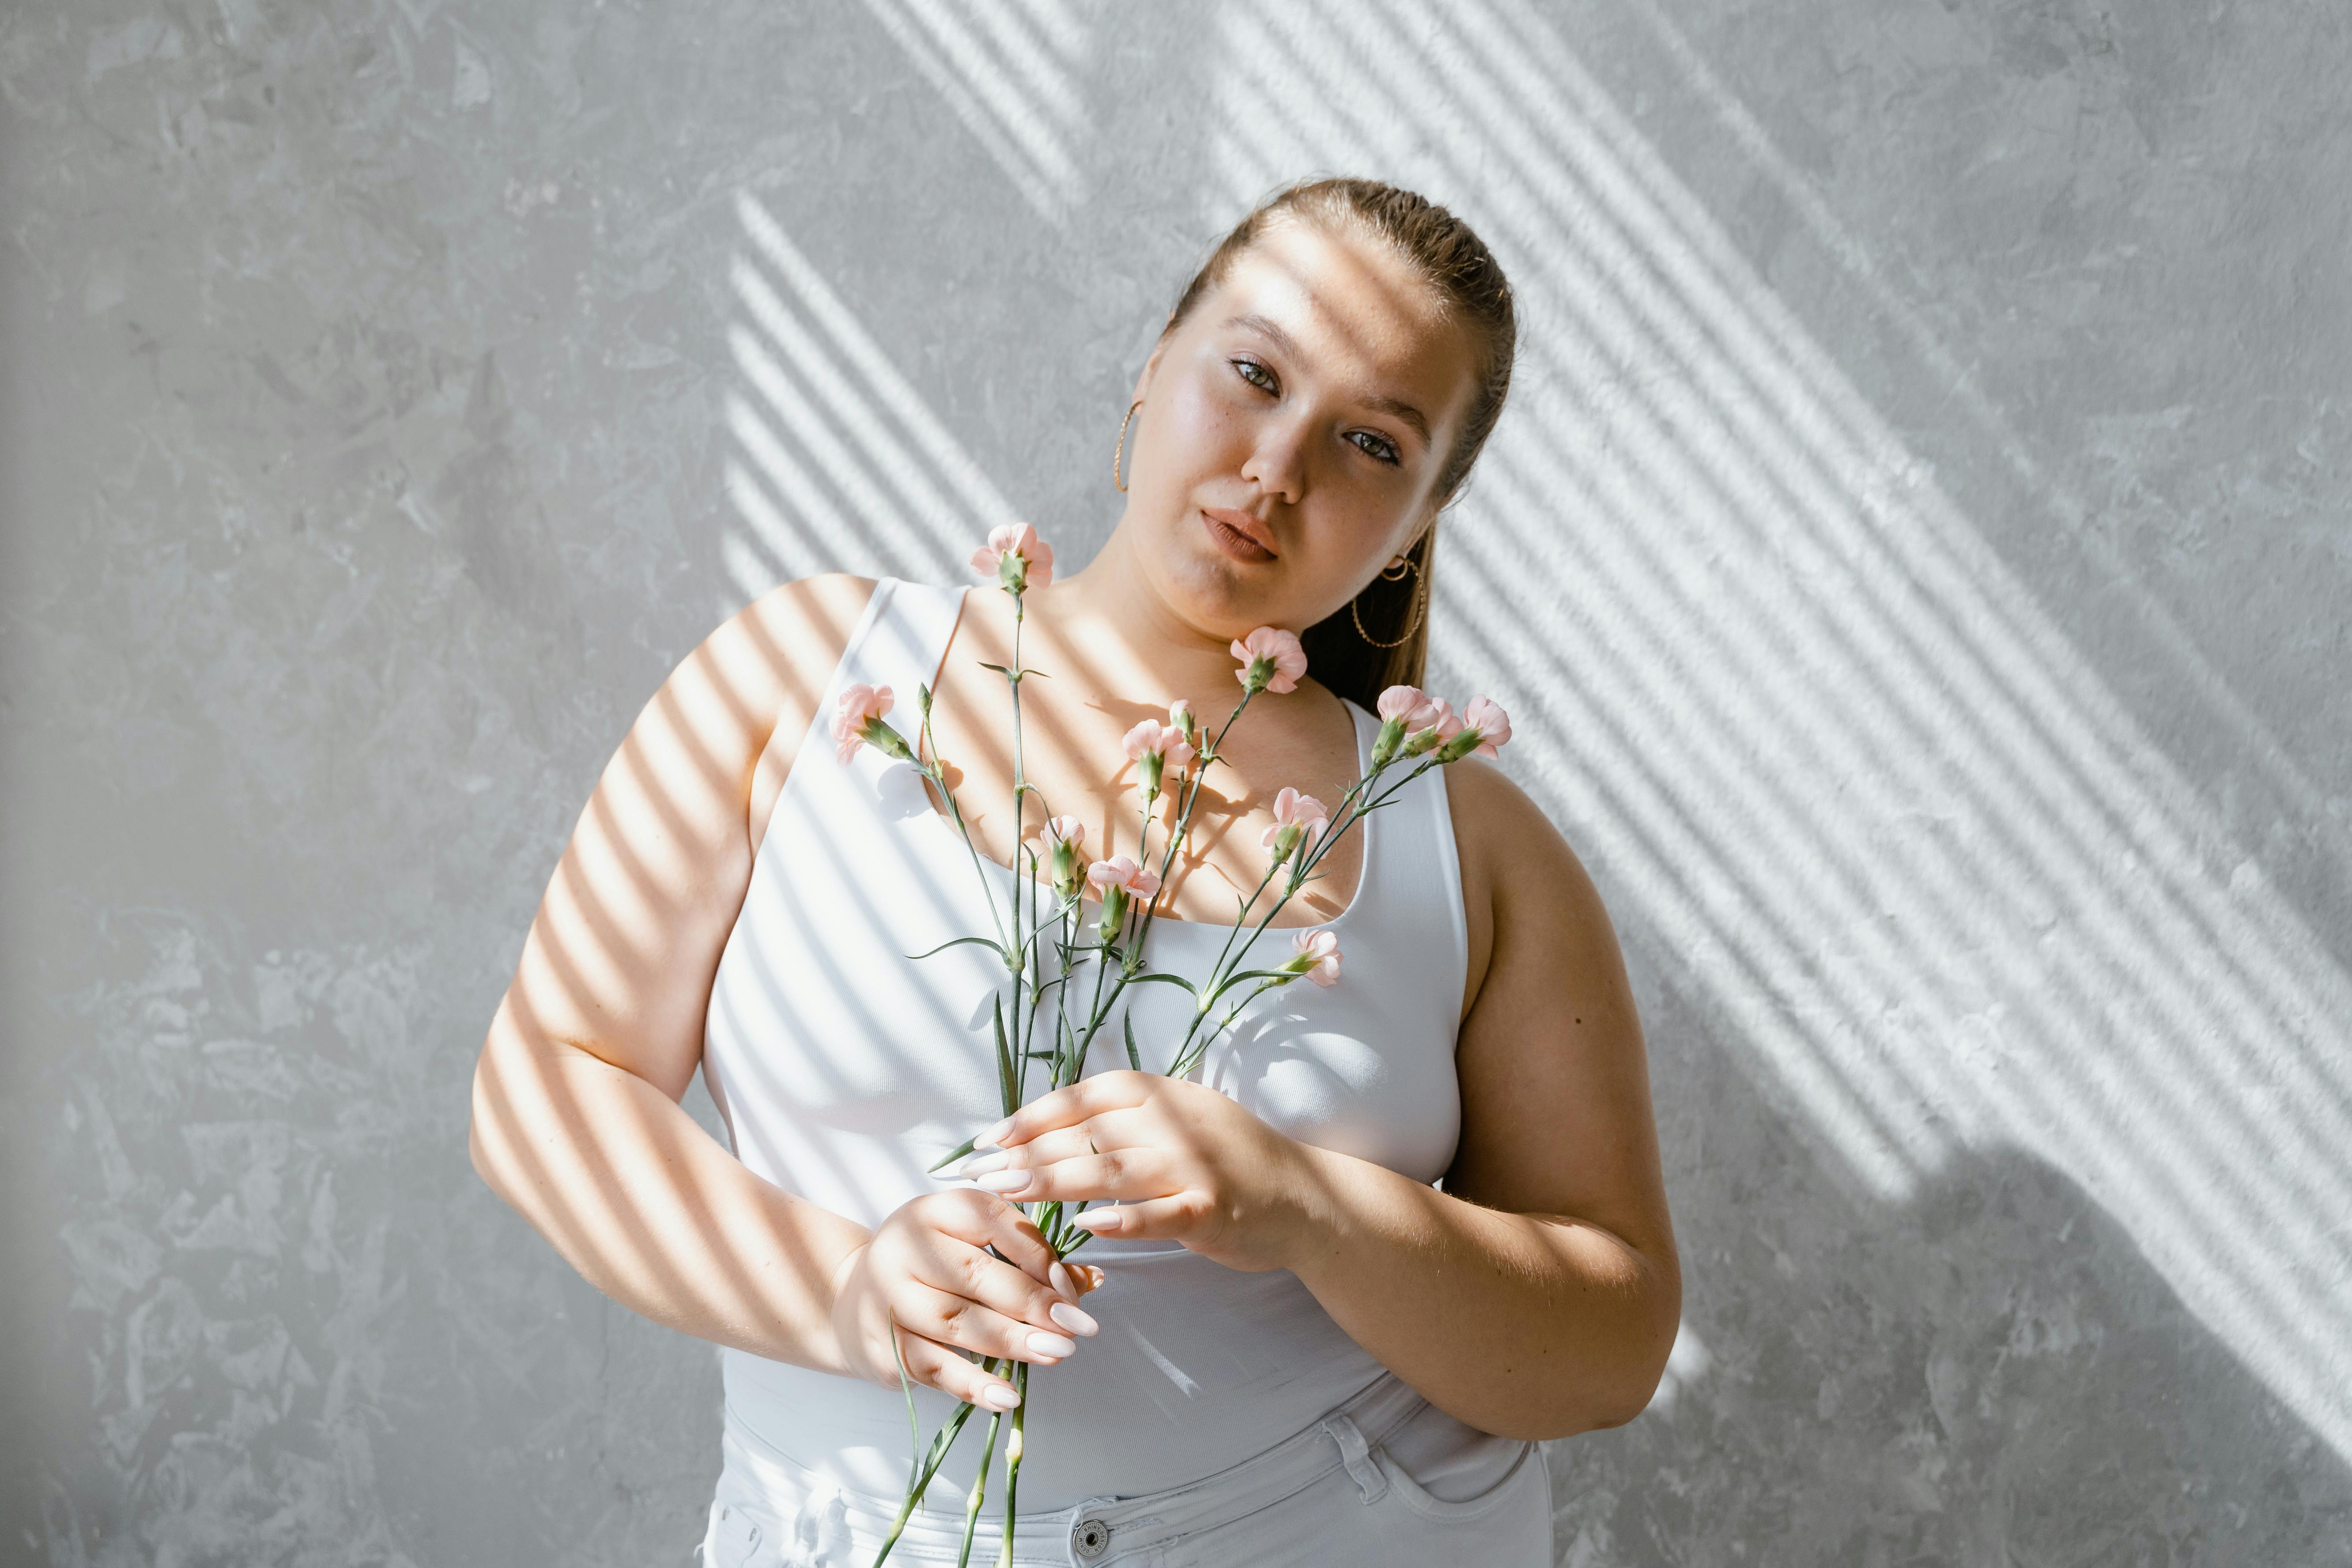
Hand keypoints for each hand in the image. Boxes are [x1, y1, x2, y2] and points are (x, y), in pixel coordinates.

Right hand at [828, 1189, 1106, 1411]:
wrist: (852, 1297)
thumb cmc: (932, 1267)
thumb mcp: (973, 1246)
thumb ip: (1031, 1259)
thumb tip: (1092, 1280)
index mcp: (933, 1210)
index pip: (991, 1221)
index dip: (1037, 1254)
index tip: (1072, 1287)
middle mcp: (904, 1248)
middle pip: (975, 1275)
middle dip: (1032, 1303)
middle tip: (1076, 1328)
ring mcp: (886, 1298)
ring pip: (955, 1322)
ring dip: (1010, 1341)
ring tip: (1056, 1354)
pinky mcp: (880, 1346)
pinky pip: (932, 1367)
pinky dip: (973, 1384)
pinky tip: (1008, 1396)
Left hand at [961, 1070, 1326, 1272]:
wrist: (1305, 1195)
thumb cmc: (1228, 1159)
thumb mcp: (1179, 1120)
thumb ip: (1122, 1120)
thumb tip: (1045, 1128)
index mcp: (1161, 1094)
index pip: (1082, 1097)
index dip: (1030, 1117)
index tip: (986, 1140)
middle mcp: (1174, 1121)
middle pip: (1084, 1134)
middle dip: (1024, 1154)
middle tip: (974, 1175)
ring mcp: (1195, 1164)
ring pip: (1110, 1169)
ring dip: (1053, 1181)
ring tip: (1008, 1194)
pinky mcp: (1212, 1208)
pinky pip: (1160, 1214)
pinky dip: (1125, 1219)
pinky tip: (1087, 1227)